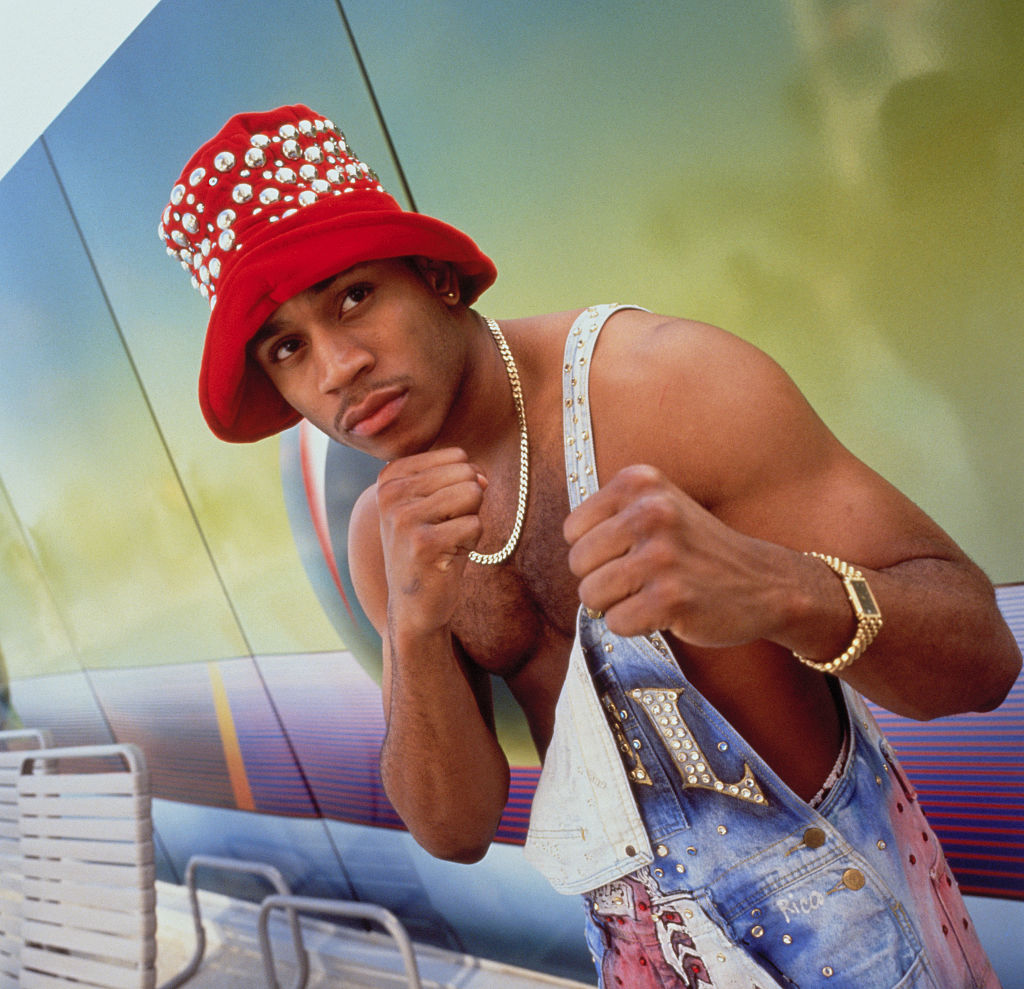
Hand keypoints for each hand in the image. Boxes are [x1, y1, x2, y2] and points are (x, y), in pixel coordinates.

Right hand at [376, 448, 485, 635]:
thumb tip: (482, 477)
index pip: (456, 456)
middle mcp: (390, 493)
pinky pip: (475, 524)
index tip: (439, 513)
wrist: (413, 604)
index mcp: (390, 477)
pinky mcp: (423, 543)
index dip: (461, 486)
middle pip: (466, 472)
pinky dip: (471, 543)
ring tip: (447, 542)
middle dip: (468, 504)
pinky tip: (447, 557)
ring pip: (472, 493)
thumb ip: (462, 477)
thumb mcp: (439, 503)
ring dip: (470, 522)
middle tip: (444, 530)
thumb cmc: (432, 547)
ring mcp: (403, 517)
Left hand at [564, 464, 788, 647]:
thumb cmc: (697, 548)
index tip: (627, 552)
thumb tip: (566, 548)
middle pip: (577, 563)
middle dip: (600, 579)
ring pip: (591, 594)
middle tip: (639, 579)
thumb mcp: (657, 504)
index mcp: (640, 482)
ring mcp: (662, 555)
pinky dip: (634, 625)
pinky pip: (616, 622)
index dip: (594, 550)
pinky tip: (664, 611)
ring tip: (649, 593)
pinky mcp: (670, 598)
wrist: (763, 582)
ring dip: (615, 604)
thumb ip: (609, 514)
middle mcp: (650, 512)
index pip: (573, 529)